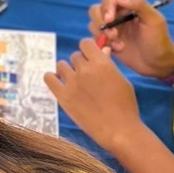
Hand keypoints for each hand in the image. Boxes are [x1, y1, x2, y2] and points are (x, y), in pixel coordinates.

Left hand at [43, 38, 144, 154]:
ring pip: (61, 65)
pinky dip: (52, 78)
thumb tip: (102, 50)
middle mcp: (85, 70)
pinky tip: (58, 82)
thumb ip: (108, 64)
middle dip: (80, 63)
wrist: (119, 130)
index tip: (90, 56)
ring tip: (75, 81)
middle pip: (75, 56)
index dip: (88, 48)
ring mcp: (72, 83)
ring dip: (67, 70)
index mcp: (102, 63)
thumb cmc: (125, 105)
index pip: (86, 43)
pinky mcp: (63, 96)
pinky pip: (48, 78)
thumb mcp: (122, 80)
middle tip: (87, 76)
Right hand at [88, 0, 173, 77]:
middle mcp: (117, 16)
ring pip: (93, 25)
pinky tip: (118, 50)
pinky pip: (95, 39)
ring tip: (119, 45)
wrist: (159, 64)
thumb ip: (139, 4)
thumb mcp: (154, 19)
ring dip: (103, 35)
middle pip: (96, 10)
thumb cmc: (159, 40)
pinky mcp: (108, 42)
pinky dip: (103, 44)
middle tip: (114, 35)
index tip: (109, 19)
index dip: (106, 7)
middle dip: (100, 22)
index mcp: (128, 7)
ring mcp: (111, 29)